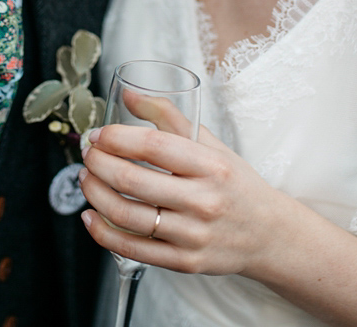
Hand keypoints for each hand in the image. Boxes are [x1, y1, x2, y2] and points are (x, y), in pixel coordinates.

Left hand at [79, 122, 295, 277]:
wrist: (269, 234)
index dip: (117, 138)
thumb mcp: (212, 145)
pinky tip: (91, 216)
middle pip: (133, 181)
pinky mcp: (185, 262)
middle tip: (88, 154)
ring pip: (127, 216)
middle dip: (98, 164)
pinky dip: (103, 233)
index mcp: (211, 166)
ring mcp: (193, 235)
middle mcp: (204, 201)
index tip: (99, 134)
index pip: (153, 146)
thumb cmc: (235, 184)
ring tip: (86, 179)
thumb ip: (169, 117)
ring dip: (95, 195)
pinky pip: (133, 249)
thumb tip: (129, 94)